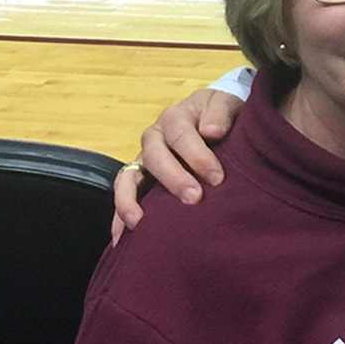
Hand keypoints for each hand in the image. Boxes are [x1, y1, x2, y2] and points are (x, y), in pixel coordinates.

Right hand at [110, 87, 245, 239]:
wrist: (213, 118)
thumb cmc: (219, 114)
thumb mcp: (224, 103)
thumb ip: (220, 113)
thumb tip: (212, 131)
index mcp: (174, 117)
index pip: (181, 135)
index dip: (198, 157)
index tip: (217, 178)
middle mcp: (154, 138)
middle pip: (155, 157)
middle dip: (173, 179)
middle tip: (194, 199)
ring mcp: (144, 160)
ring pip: (128, 178)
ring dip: (131, 200)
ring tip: (139, 223)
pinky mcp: (141, 180)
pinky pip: (125, 197)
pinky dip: (120, 217)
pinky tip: (122, 240)